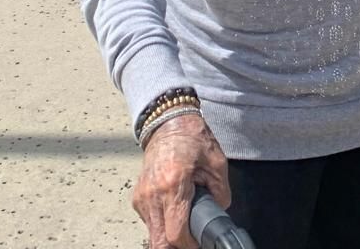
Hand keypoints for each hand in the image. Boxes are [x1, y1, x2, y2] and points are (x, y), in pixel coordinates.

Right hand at [132, 112, 230, 248]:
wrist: (168, 123)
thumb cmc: (192, 139)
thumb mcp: (217, 164)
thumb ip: (221, 193)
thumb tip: (220, 212)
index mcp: (174, 185)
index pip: (175, 233)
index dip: (189, 245)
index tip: (199, 243)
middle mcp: (153, 194)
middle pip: (158, 242)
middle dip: (176, 246)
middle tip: (192, 239)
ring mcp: (142, 197)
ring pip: (152, 234)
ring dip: (168, 236)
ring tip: (184, 224)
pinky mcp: (138, 197)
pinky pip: (149, 222)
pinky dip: (161, 225)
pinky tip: (174, 214)